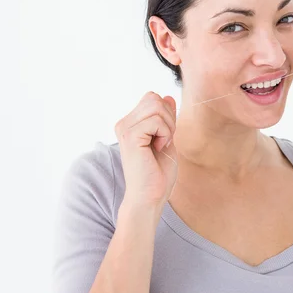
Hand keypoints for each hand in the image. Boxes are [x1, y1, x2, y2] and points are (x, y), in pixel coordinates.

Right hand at [114, 91, 177, 207]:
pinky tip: (158, 149)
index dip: (167, 113)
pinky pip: (156, 120)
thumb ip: (166, 118)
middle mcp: (124, 123)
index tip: (165, 136)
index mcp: (131, 123)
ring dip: (168, 126)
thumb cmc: (158, 173)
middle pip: (154, 98)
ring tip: (161, 145)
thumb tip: (168, 96)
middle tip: (165, 140)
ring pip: (156, 106)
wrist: (151, 196)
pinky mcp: (130, 136)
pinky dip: (165, 134)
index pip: (153, 98)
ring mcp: (125, 128)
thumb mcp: (167, 138)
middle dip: (168, 118)